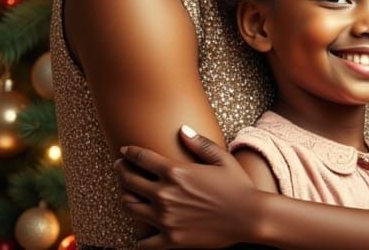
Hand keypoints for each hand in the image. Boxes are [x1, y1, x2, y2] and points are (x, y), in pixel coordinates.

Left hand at [116, 125, 260, 248]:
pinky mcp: (170, 239)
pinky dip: (139, 238)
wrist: (249, 217)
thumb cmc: (238, 186)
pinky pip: (144, 242)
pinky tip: (140, 235)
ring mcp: (165, 218)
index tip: (124, 151)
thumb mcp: (221, 159)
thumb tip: (182, 130)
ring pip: (130, 207)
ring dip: (125, 199)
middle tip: (119, 167)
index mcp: (176, 172)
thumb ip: (199, 143)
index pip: (142, 159)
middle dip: (121, 171)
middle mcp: (165, 194)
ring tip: (127, 195)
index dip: (130, 153)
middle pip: (130, 181)